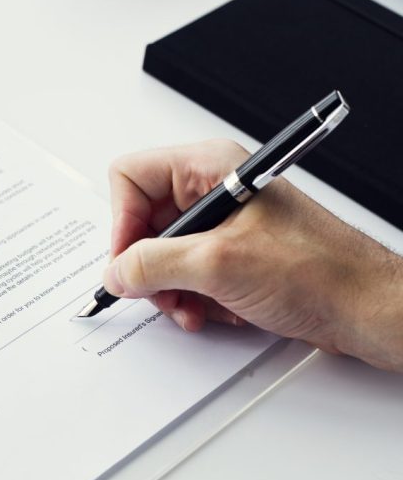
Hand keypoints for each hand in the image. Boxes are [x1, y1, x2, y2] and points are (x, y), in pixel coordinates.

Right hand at [104, 139, 402, 371]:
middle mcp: (212, 191)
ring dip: (170, 288)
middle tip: (162, 291)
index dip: (122, 223)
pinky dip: (191, 297)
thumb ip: (152, 265)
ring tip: (191, 307)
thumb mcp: (218, 265)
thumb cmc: (318, 270)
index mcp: (209, 169)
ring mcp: (221, 225)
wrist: (362, 308)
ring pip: (161, 253)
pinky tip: (212, 310)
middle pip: (143, 221)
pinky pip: (186, 273)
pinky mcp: (229, 254)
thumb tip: (116, 271)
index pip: (132, 178)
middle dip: (149, 265)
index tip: (128, 261)